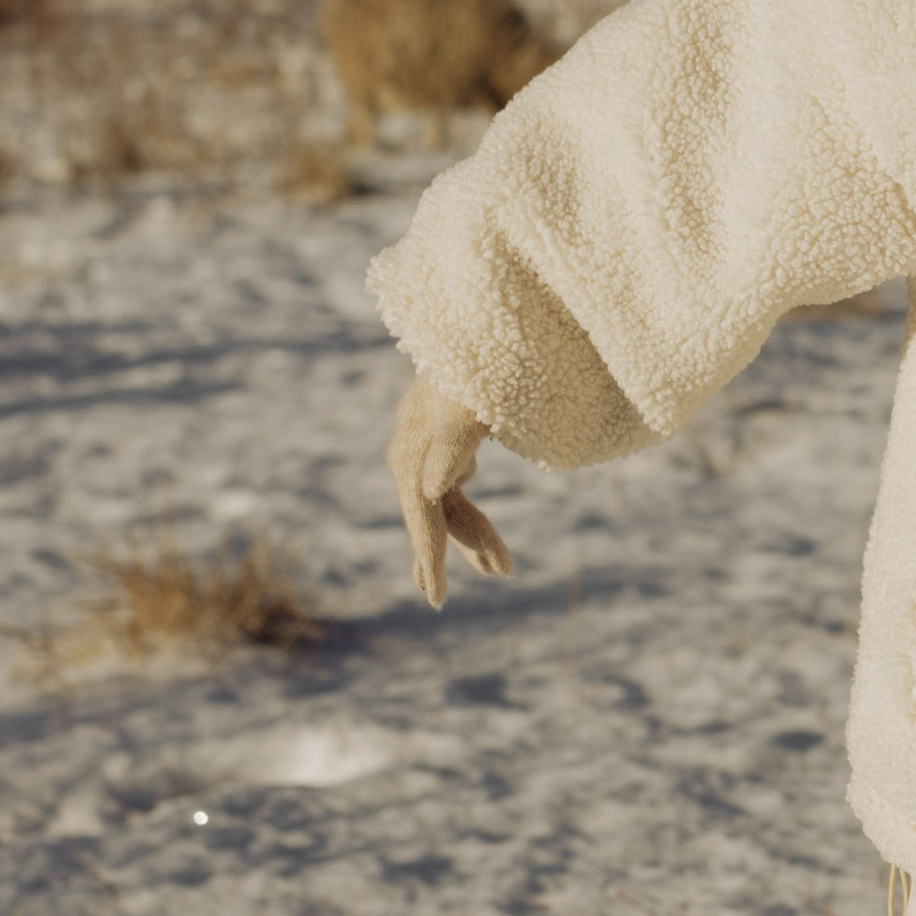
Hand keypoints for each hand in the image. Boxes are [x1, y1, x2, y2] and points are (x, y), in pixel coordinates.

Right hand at [387, 374, 513, 607]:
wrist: (479, 315)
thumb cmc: (480, 361)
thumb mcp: (470, 405)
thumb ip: (451, 445)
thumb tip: (428, 491)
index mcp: (414, 446)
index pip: (423, 513)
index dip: (430, 558)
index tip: (436, 600)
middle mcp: (411, 444)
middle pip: (433, 510)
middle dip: (466, 545)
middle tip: (504, 572)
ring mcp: (425, 436)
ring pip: (443, 498)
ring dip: (471, 531)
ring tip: (503, 566)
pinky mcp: (441, 428)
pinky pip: (449, 478)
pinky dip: (462, 505)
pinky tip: (471, 519)